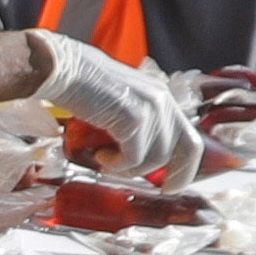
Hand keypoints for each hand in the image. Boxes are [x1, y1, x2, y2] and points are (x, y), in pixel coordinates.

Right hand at [25, 31, 194, 169]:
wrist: (64, 68)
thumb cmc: (83, 84)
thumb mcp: (121, 102)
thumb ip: (136, 123)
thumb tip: (137, 155)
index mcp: (162, 97)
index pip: (191, 140)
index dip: (186, 169)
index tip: (172, 186)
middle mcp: (162, 101)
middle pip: (179, 152)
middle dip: (160, 173)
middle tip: (139, 179)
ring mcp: (151, 109)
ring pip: (154, 159)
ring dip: (129, 168)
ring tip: (105, 158)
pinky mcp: (133, 119)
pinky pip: (133, 158)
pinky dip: (116, 164)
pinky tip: (101, 155)